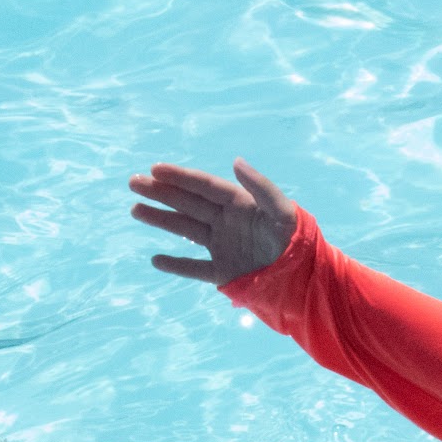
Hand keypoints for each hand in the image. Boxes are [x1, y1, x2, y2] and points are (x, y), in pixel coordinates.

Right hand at [128, 159, 300, 286]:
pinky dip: (177, 265)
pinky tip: (156, 260)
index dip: (181, 176)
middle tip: (133, 182)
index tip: (155, 168)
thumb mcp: (283, 212)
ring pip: (186, 231)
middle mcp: (228, 223)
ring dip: (161, 220)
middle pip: (189, 204)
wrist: (308, 280)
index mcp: (240, 205)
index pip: (205, 187)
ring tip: (135, 210)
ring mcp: (224, 247)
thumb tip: (236, 161)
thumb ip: (261, 188)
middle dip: (161, 192)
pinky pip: (196, 269)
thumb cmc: (298, 241)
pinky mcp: (225, 273)